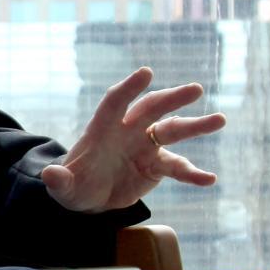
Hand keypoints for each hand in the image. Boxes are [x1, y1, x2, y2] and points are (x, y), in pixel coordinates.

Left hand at [40, 66, 225, 213]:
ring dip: (195, 126)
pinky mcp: (156, 165)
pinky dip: (193, 173)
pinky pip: (178, 167)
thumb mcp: (63, 187)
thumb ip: (60, 181)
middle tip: (196, 89)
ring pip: (172, 131)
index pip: (115, 102)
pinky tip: (210, 179)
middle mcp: (127, 131)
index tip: (146, 72)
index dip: (128, 88)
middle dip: (171, 98)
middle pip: (151, 109)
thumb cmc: (74, 185)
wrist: (89, 196)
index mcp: (102, 128)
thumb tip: (50, 177)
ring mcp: (144, 146)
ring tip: (220, 119)